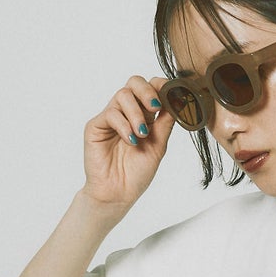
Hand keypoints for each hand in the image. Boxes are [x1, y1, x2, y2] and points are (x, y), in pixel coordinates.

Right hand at [81, 74, 178, 211]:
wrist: (118, 193)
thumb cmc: (137, 173)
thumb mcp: (159, 145)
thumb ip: (166, 122)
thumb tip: (179, 100)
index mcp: (144, 115)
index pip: (150, 89)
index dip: (160, 86)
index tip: (171, 94)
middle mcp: (127, 112)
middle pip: (134, 83)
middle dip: (147, 91)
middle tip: (155, 108)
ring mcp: (111, 117)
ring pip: (123, 95)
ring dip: (136, 114)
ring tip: (141, 134)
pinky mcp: (96, 125)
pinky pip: (111, 113)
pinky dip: (124, 125)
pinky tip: (130, 140)